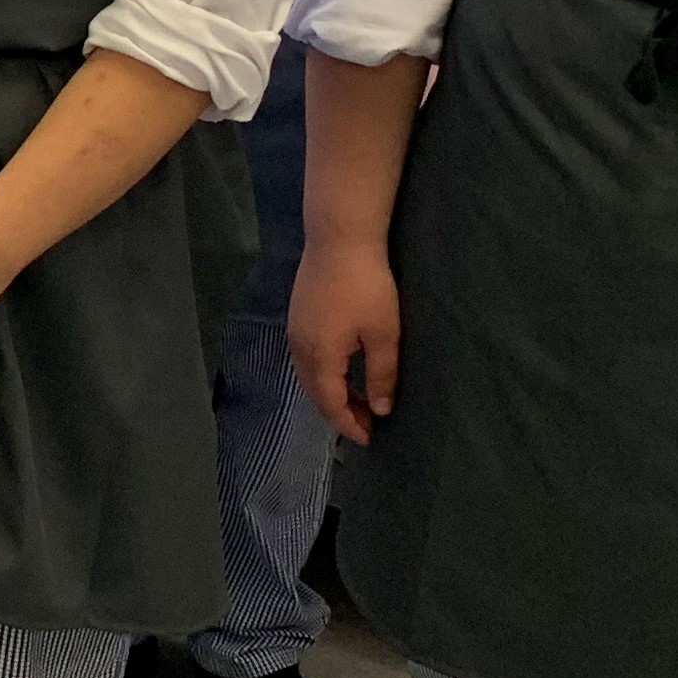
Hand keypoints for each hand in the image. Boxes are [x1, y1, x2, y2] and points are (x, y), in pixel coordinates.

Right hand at [290, 236, 402, 445]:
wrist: (339, 239)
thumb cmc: (366, 286)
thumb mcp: (383, 333)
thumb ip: (380, 375)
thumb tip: (379, 409)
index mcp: (320, 357)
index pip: (331, 404)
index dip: (349, 425)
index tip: (371, 438)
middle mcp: (299, 349)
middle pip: (315, 394)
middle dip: (338, 413)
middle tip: (366, 424)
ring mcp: (294, 331)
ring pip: (308, 377)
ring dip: (329, 394)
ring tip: (355, 402)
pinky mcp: (297, 317)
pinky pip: (305, 360)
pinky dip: (322, 375)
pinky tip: (340, 371)